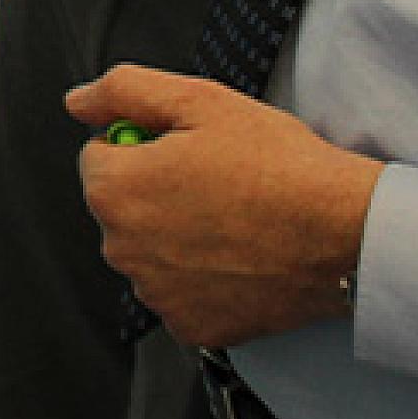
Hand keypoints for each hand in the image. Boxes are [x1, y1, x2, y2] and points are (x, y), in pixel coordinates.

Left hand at [68, 65, 382, 349]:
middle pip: (120, 206)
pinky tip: (238, 254)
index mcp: (115, 190)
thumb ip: (124, 91)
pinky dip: (199, 276)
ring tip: (233, 214)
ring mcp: (157, 295)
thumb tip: (77, 101)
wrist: (340, 233)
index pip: (98, 154)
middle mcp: (122, 250)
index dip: (143, 141)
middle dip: (153, 188)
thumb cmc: (275, 163)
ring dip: (174, 233)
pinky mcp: (192, 327)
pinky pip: (178, 292)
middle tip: (215, 176)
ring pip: (149, 250)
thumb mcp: (198, 99)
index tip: (187, 144)